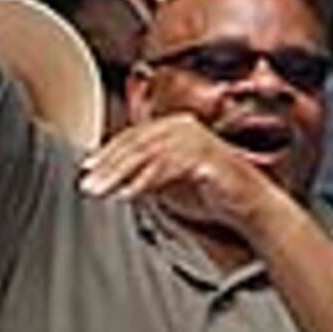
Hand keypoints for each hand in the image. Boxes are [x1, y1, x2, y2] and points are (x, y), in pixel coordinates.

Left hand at [79, 113, 279, 237]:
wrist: (247, 206)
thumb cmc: (206, 193)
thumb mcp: (165, 180)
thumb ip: (140, 173)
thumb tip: (104, 177)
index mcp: (171, 126)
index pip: (131, 137)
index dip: (106, 153)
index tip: (85, 170)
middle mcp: (182, 125)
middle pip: (136, 142)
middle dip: (108, 165)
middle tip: (86, 183)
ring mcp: (195, 138)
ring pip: (148, 154)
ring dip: (120, 174)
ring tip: (101, 191)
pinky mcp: (206, 155)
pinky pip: (168, 167)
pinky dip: (145, 182)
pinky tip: (128, 195)